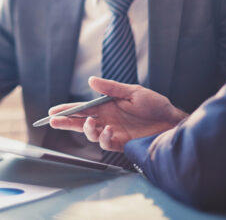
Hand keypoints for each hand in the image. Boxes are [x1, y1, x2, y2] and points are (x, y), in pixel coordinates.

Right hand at [49, 77, 186, 151]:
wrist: (172, 122)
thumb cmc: (155, 105)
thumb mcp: (132, 91)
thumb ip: (110, 88)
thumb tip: (90, 81)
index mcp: (107, 106)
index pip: (82, 108)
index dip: (67, 110)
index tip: (53, 111)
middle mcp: (107, 120)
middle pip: (80, 123)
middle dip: (66, 123)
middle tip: (53, 122)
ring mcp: (113, 132)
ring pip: (91, 134)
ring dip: (86, 130)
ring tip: (90, 124)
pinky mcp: (122, 143)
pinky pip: (106, 143)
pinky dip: (104, 138)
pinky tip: (108, 131)